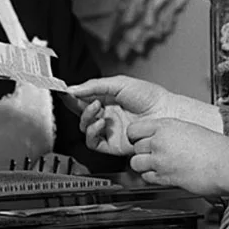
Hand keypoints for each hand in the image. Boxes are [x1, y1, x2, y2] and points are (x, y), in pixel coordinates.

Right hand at [68, 75, 221, 155]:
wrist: (163, 112)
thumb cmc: (148, 96)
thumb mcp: (119, 83)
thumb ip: (95, 86)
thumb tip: (73, 89)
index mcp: (107, 99)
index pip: (83, 98)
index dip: (72, 96)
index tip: (64, 92)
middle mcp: (106, 115)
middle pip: (81, 114)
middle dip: (80, 107)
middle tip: (89, 101)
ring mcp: (109, 130)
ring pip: (85, 129)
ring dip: (87, 119)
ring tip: (98, 110)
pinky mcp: (112, 144)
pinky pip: (93, 142)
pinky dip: (92, 133)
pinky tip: (100, 123)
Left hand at [126, 118, 228, 197]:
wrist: (225, 163)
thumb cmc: (216, 147)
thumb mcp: (190, 128)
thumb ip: (171, 132)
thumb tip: (162, 136)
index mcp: (166, 125)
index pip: (134, 129)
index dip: (135, 136)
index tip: (139, 139)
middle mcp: (160, 141)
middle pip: (135, 147)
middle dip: (142, 151)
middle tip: (152, 154)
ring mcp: (161, 160)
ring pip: (136, 163)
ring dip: (143, 165)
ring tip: (155, 165)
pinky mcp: (165, 177)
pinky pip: (147, 177)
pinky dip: (151, 177)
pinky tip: (162, 174)